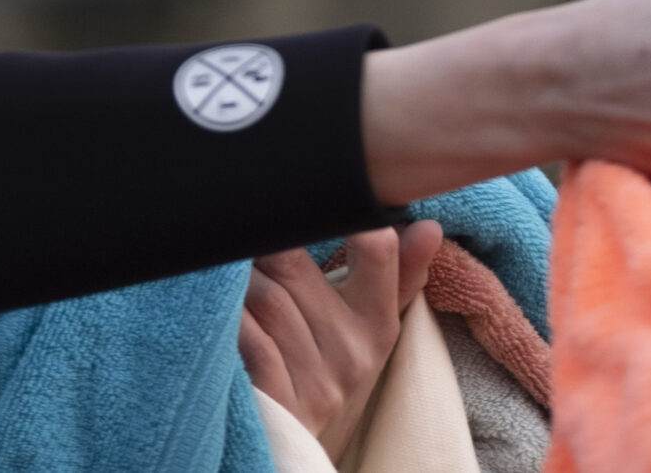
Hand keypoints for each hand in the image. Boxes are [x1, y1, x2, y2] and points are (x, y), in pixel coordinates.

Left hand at [237, 220, 442, 451]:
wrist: (298, 448)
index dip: (347, 217)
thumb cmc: (325, 372)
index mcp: (376, 325)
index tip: (314, 201)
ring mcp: (318, 383)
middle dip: (259, 248)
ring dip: (235, 283)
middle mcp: (352, 355)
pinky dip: (231, 322)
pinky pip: (251, 341)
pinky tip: (221, 316)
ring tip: (222, 280)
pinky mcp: (281, 405)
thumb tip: (429, 226)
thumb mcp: (365, 329)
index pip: (377, 252)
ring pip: (265, 299)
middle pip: (292, 266)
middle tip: (240, 237)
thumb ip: (394, 273)